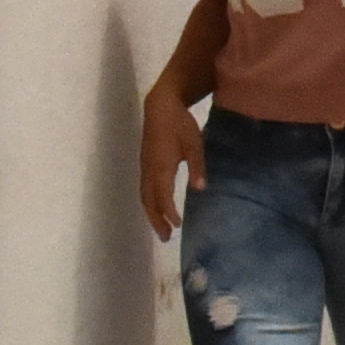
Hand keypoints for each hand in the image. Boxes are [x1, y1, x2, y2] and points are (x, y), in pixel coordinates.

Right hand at [139, 88, 199, 240]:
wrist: (160, 106)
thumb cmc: (180, 124)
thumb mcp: (194, 143)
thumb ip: (197, 166)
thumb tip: (200, 188)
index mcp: (161, 166)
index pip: (163, 196)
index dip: (168, 213)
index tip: (178, 226)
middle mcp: (149, 170)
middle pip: (149, 201)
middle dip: (156, 220)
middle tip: (166, 238)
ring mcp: (144, 167)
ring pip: (144, 196)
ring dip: (152, 214)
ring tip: (161, 229)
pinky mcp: (144, 163)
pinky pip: (144, 189)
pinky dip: (149, 203)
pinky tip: (157, 208)